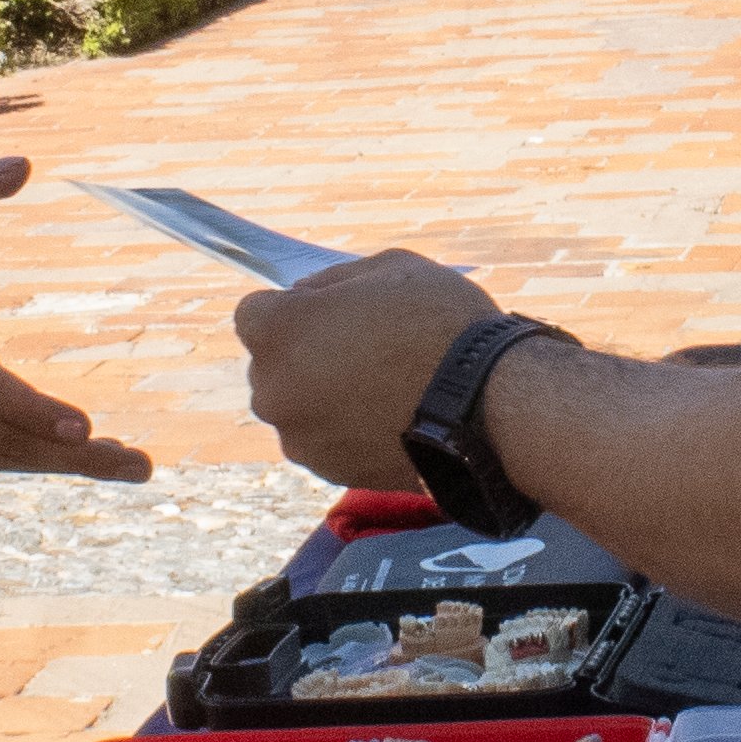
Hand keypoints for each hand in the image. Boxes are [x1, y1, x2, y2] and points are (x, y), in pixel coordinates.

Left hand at [232, 248, 500, 491]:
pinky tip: (392, 416)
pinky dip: (346, 431)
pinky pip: (326, 441)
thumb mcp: (390, 268)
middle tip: (364, 348)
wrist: (488, 407)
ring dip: (324, 396)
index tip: (330, 312)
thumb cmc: (441, 325)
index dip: (292, 308)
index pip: (253, 312)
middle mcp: (272, 390)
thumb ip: (333, 281)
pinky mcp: (328, 472)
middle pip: (272, 365)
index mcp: (277, 331)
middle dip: (303, 355)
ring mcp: (299, 438)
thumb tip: (306, 296)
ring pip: (298, 407)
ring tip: (385, 386)